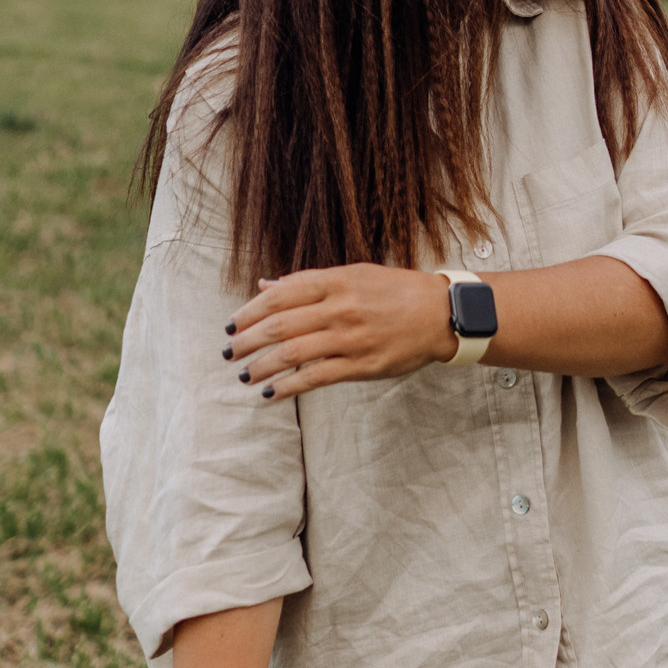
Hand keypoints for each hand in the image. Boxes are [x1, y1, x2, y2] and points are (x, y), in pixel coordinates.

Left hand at [225, 264, 450, 398]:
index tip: (231, 324)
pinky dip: (287, 387)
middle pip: (279, 325)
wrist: (440, 313)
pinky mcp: (361, 365)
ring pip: (292, 354)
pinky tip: (269, 393)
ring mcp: (350, 338)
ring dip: (260, 366)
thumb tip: (266, 285)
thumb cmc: (394, 291)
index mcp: (335, 281)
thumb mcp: (352, 275)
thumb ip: (308, 281)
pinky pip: (315, 378)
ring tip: (243, 374)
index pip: (279, 296)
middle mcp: (340, 308)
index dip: (249, 311)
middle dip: (247, 340)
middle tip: (227, 352)